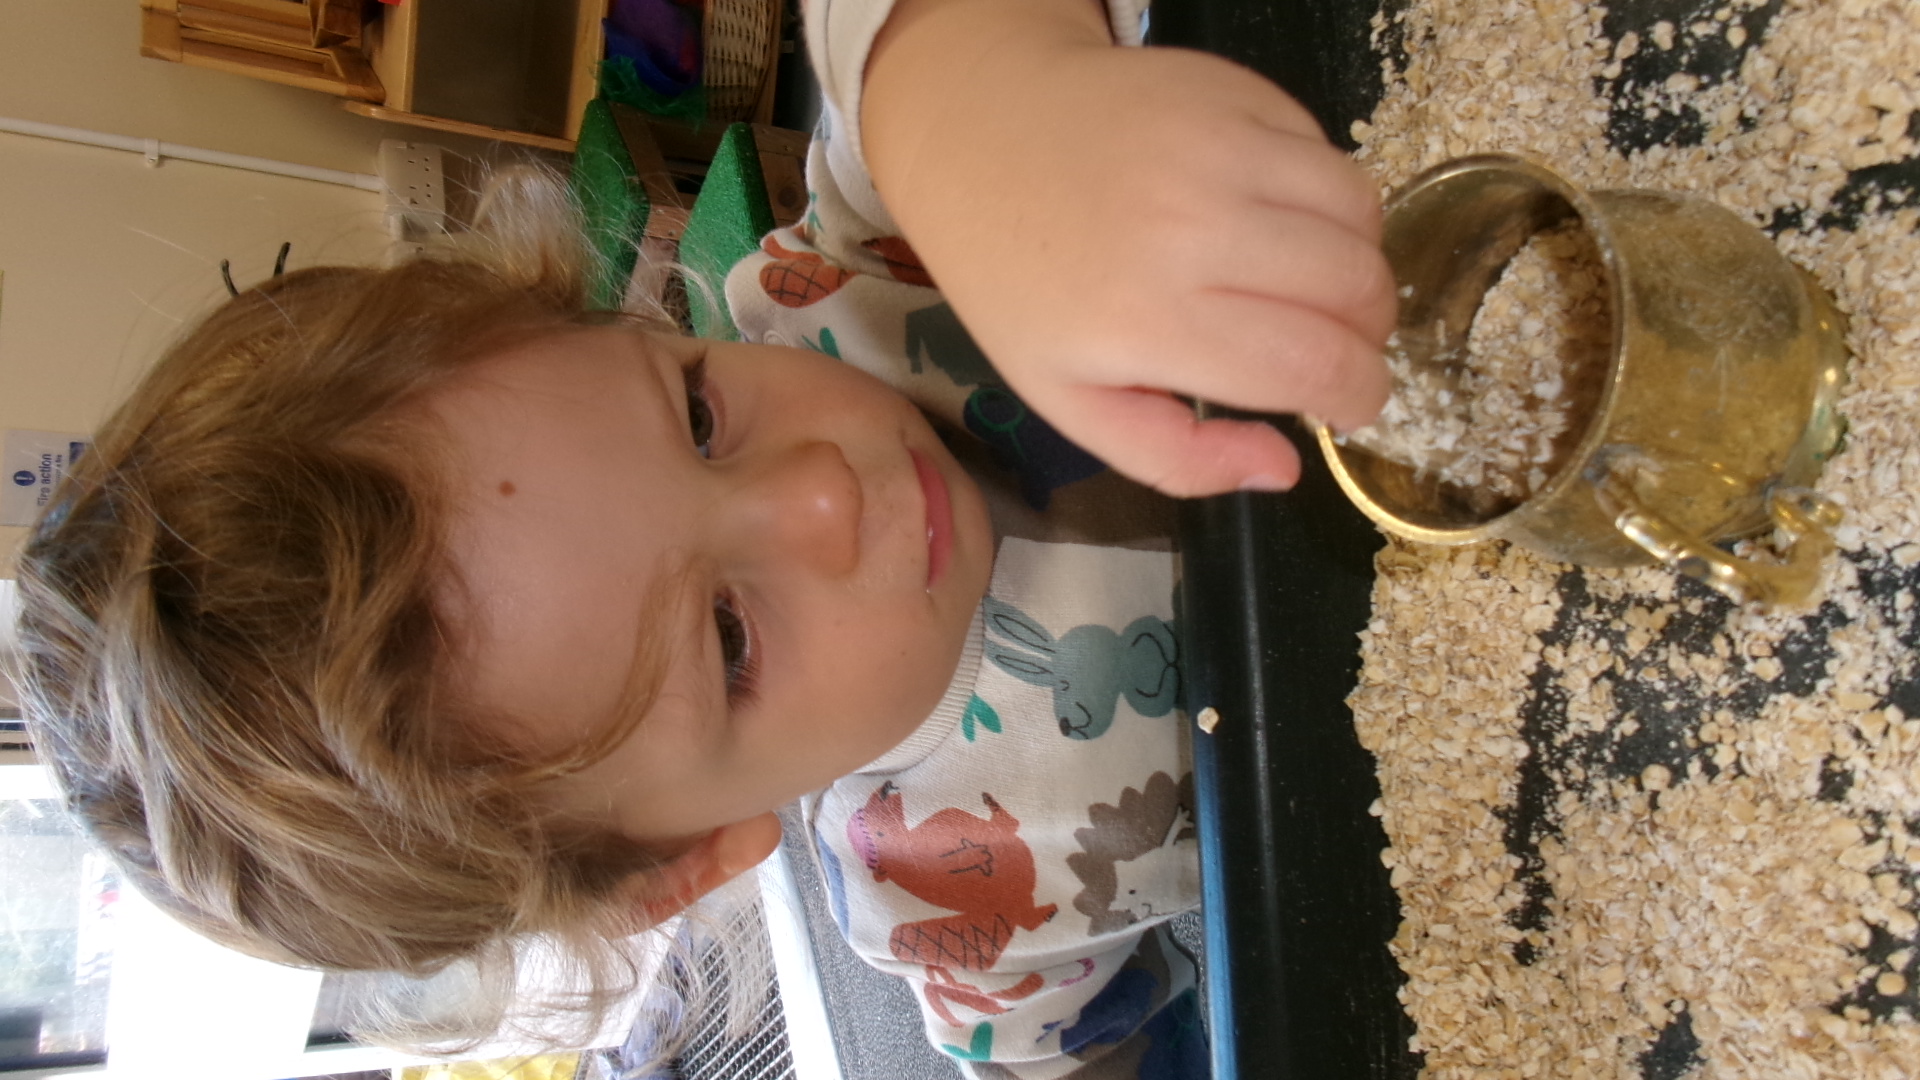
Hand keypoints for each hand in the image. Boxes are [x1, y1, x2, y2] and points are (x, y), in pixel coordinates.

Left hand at [865, 0, 1393, 496]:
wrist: (979, 135)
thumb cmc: (1021, 282)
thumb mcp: (1069, 399)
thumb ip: (1176, 458)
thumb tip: (1284, 471)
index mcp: (1147, 319)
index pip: (1313, 365)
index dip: (1358, 395)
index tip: (1353, 405)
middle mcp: (1190, 226)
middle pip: (1355, 289)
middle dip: (1368, 334)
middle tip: (1336, 346)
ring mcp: (1216, 146)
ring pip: (1361, 214)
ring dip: (1360, 261)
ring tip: (1314, 285)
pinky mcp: (1231, 91)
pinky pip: (1330, 152)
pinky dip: (1327, 196)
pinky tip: (1277, 219)